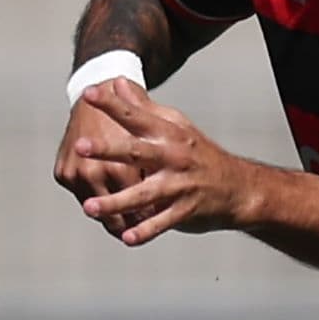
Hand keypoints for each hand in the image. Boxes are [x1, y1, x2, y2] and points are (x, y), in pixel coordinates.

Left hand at [73, 78, 253, 246]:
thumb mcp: (175, 125)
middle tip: (80, 146)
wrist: (238, 186)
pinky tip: (126, 238)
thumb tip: (118, 82)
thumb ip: (143, 107)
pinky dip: (146, 231)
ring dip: (116, 202)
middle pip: (136, 152)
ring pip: (144, 194)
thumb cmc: (198, 153)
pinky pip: (163, 221)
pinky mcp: (187, 209)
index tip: (88, 93)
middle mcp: (174, 156)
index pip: (136, 116)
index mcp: (168, 133)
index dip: (112, 105)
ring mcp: (180, 184)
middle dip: (108, 150)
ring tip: (89, 208)